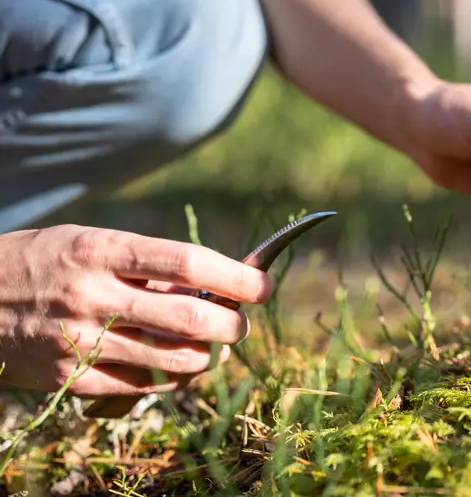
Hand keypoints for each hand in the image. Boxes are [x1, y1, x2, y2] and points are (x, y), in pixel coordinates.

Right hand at [0, 225, 271, 396]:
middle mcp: (92, 295)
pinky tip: (173, 363)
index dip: (235, 277)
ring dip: (208, 356)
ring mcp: (81, 341)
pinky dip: (172, 377)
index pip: (187, 262)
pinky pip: (144, 386)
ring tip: (210, 345)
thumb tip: (215, 289)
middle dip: (232, 326)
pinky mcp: (72, 377)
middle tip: (240, 324)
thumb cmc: (47, 262)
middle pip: (189, 319)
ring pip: (174, 361)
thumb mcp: (92, 244)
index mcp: (102, 250)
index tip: (263, 285)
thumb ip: (149, 268)